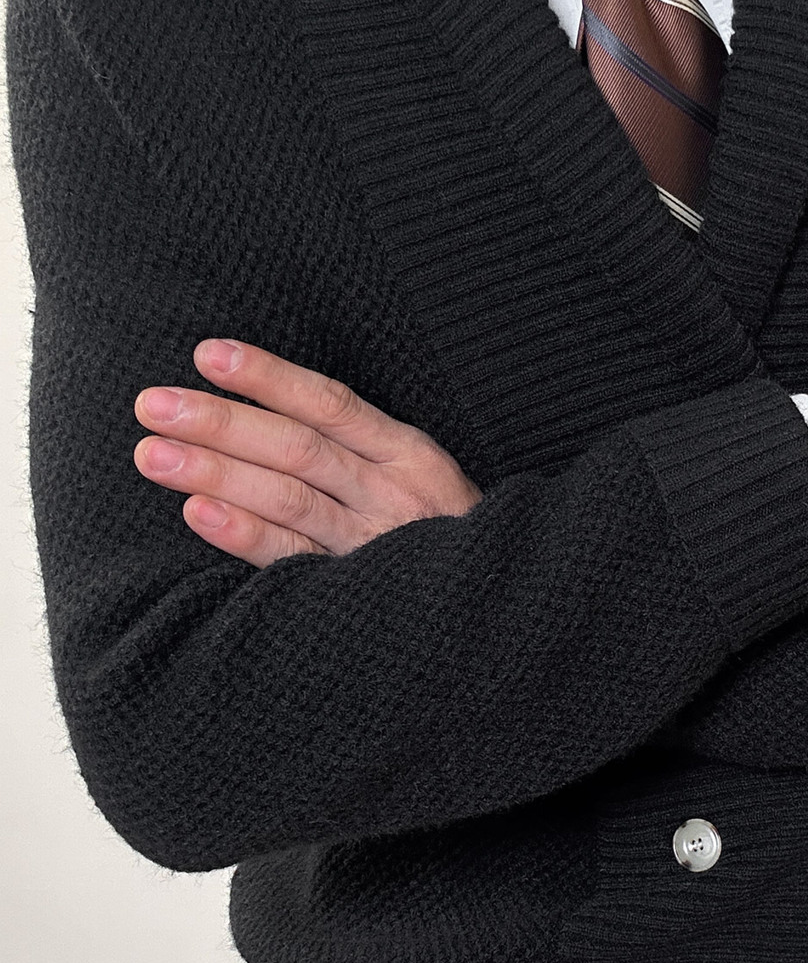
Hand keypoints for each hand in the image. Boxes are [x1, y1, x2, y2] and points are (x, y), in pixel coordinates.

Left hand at [133, 339, 480, 566]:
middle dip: (222, 423)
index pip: (331, 404)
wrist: (499, 608)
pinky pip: (294, 561)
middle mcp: (394, 496)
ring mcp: (375, 546)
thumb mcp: (416, 473)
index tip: (208, 354)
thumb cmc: (438, 531)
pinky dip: (245, 536)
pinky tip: (199, 514)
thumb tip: (264, 402)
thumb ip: (356, 442)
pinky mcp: (356, 596)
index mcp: (409, 455)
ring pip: (290, 499)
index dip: (269, 377)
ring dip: (217, 473)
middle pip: (298, 449)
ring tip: (154, 455)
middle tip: (152, 404)